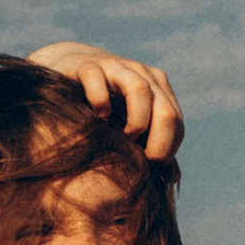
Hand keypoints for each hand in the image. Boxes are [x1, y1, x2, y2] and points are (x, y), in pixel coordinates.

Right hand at [27, 41, 185, 161]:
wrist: (68, 70)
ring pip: (140, 89)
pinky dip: (99, 101)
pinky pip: (97, 79)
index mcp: (158, 90)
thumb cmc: (103, 105)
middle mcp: (142, 75)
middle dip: (158, 142)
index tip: (150, 164)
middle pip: (166, 110)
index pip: (176, 121)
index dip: (167, 148)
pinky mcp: (88, 65)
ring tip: (122, 137)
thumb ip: (150, 144)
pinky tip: (96, 116)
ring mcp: (116, 68)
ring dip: (136, 120)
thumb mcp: (129, 122)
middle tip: (141, 159)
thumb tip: (171, 178)